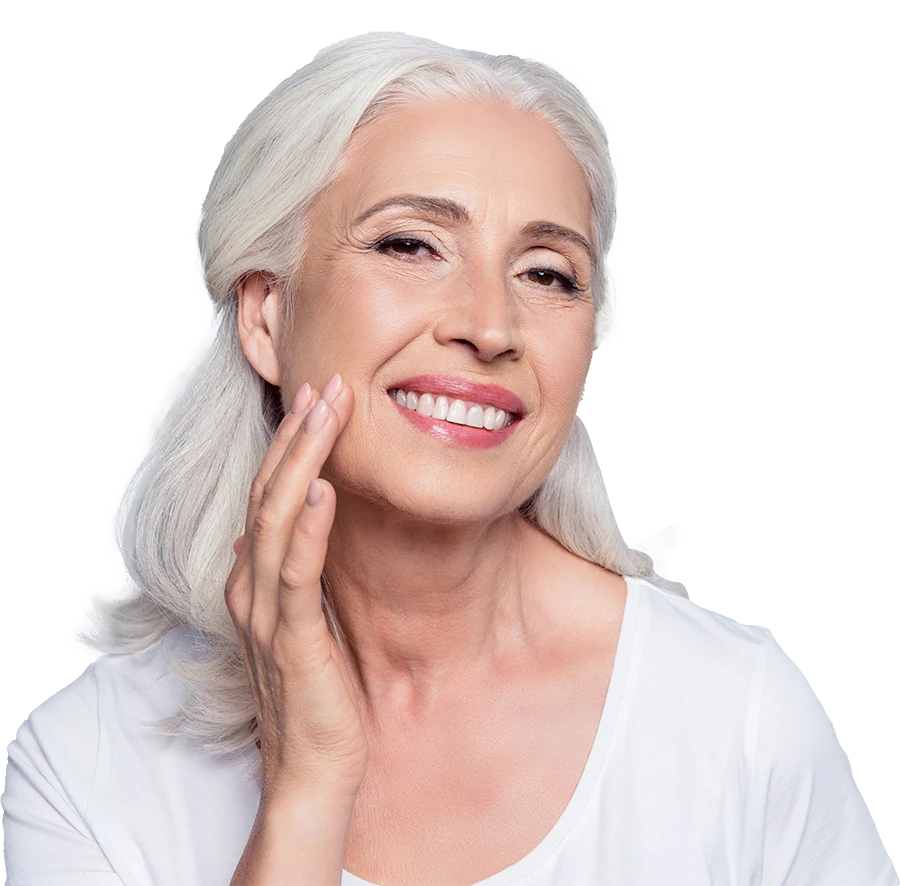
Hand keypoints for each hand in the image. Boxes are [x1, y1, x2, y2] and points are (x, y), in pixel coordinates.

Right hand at [225, 374, 366, 811]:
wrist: (312, 766)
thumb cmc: (315, 689)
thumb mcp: (304, 618)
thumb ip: (292, 574)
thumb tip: (282, 531)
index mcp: (255, 580)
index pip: (267, 495)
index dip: (291, 444)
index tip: (320, 400)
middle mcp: (250, 587)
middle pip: (268, 492)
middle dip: (299, 434)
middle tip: (328, 383)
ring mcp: (266, 611)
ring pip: (275, 518)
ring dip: (302, 460)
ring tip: (327, 411)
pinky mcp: (291, 638)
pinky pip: (296, 572)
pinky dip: (307, 526)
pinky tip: (323, 488)